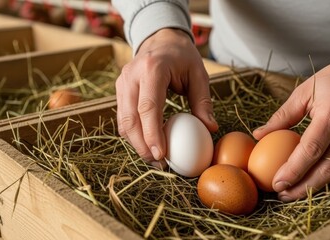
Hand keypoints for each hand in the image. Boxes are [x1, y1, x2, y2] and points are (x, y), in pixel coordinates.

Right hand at [116, 28, 218, 167]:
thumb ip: (203, 101)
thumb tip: (210, 129)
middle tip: (159, 164)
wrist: (161, 40)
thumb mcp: (199, 74)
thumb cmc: (183, 57)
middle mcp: (131, 75)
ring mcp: (122, 83)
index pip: (148, 106)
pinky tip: (149, 145)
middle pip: (130, 118)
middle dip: (142, 146)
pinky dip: (134, 135)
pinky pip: (123, 118)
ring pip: (123, 122)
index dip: (152, 133)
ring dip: (137, 144)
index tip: (161, 155)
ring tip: (155, 159)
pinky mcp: (119, 91)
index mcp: (152, 69)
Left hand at [253, 57, 329, 200]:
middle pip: (327, 168)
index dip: (293, 171)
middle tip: (283, 195)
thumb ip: (282, 116)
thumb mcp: (304, 92)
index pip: (311, 149)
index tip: (277, 184)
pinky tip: (313, 179)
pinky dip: (329, 175)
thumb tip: (258, 135)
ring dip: (316, 186)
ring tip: (294, 191)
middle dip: (304, 187)